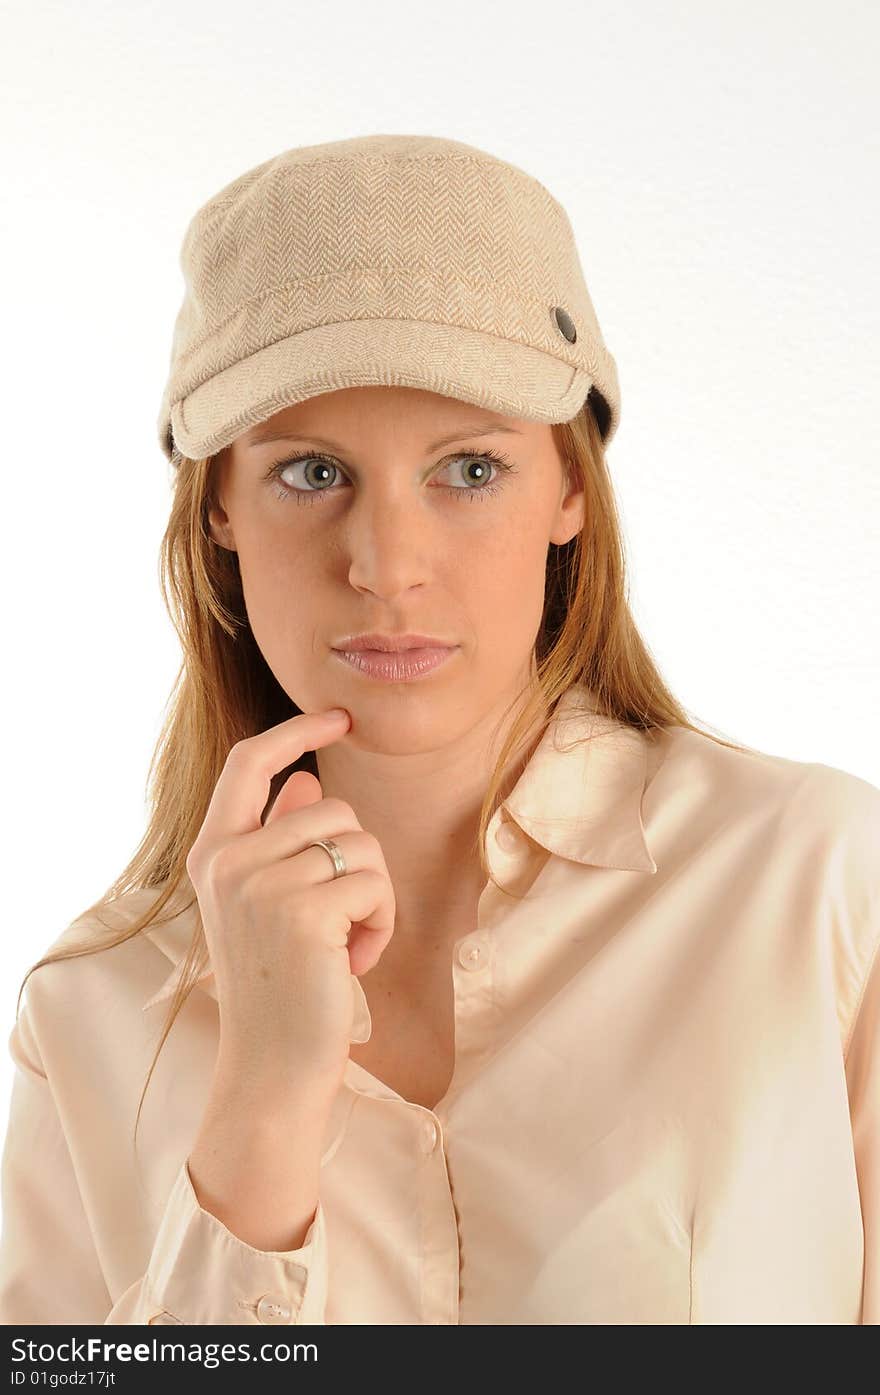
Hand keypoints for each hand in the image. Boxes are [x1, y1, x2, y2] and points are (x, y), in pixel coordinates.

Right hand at [185, 709, 394, 1103]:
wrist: (271, 1068)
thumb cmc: (278, 987)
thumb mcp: (265, 907)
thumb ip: (277, 841)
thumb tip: (308, 781)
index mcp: (212, 853)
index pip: (249, 763)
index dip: (295, 731)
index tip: (337, 716)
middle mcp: (227, 860)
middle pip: (332, 808)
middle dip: (357, 862)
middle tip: (338, 924)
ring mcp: (260, 883)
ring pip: (361, 844)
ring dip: (372, 896)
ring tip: (342, 944)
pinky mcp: (303, 910)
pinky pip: (375, 883)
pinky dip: (380, 924)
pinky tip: (352, 962)